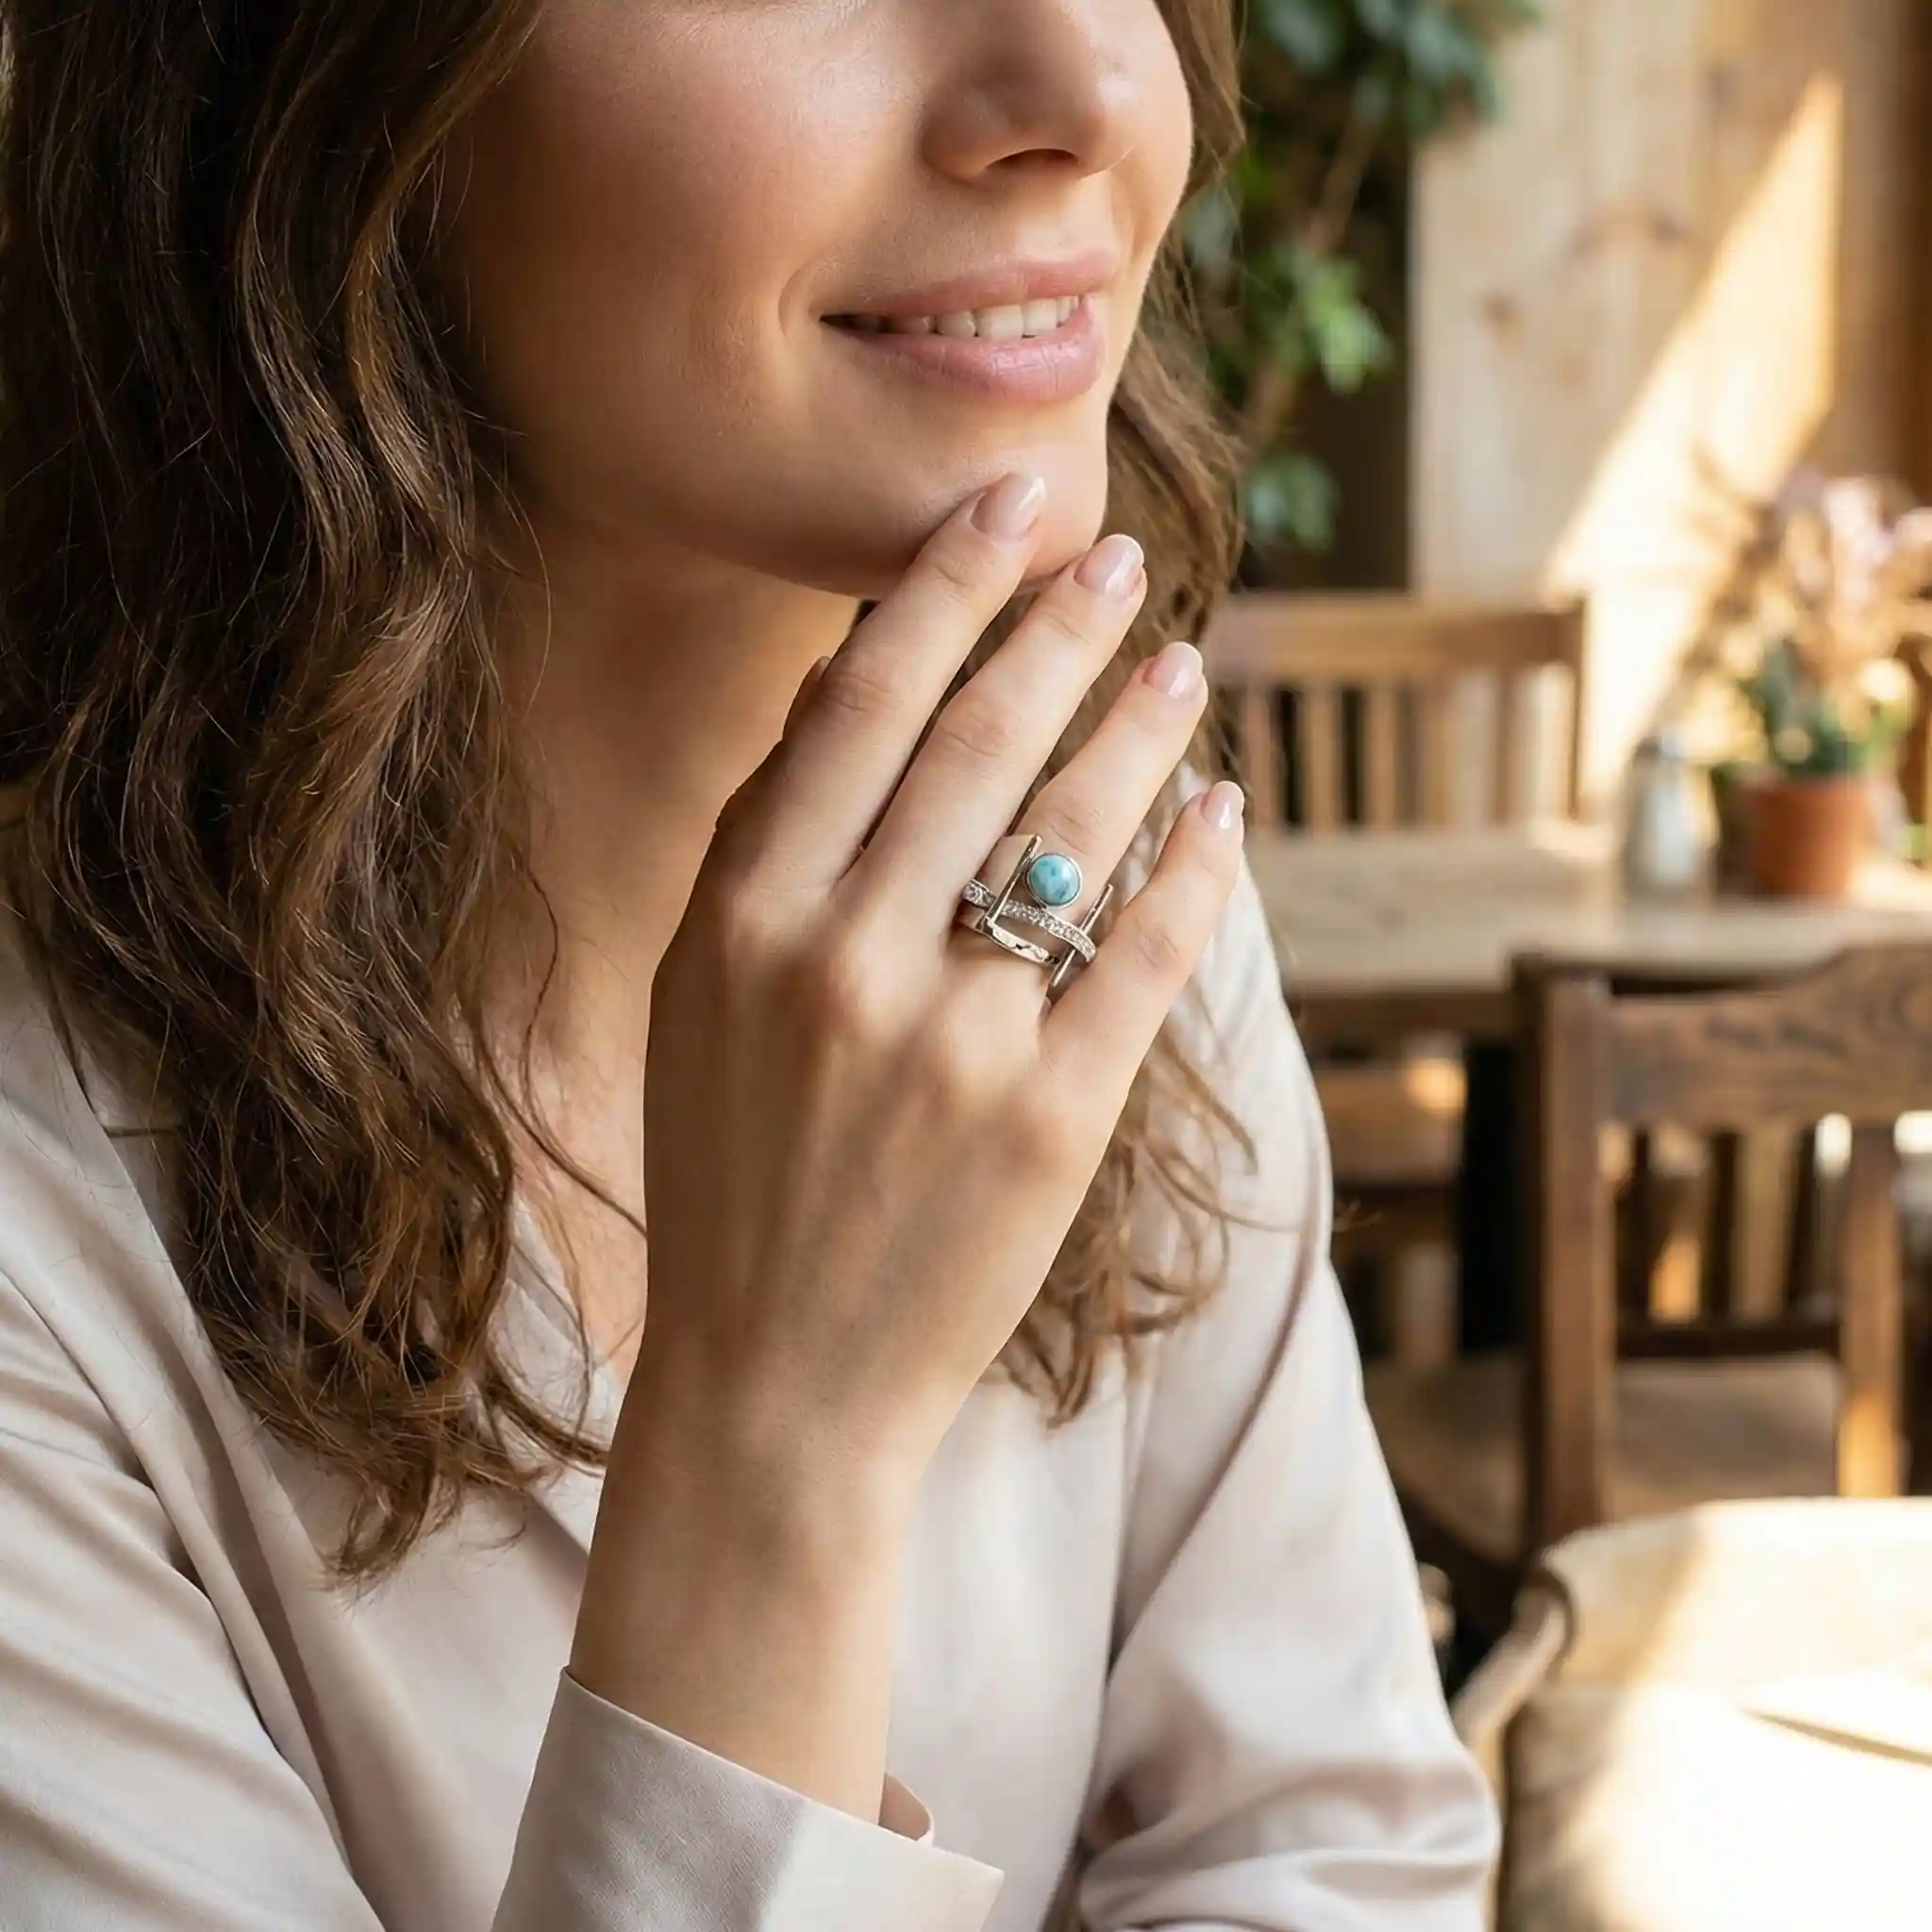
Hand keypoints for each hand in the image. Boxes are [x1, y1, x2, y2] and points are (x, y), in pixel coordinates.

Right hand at [625, 469, 1245, 1494]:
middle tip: (1116, 561)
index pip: (860, 703)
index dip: (945, 586)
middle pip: (979, 742)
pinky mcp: (1055, 1120)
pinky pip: (1148, 957)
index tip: (1007, 505)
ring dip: (1139, 728)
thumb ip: (768, 843)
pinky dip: (1196, 870)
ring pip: (1075, 832)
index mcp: (745, 915)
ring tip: (1177, 666)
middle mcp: (845, 960)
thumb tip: (851, 685)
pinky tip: (1221, 810)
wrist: (776, 1379)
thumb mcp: (703, 995)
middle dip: (1058, 628)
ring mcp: (958, 1043)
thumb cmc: (731, 1173)